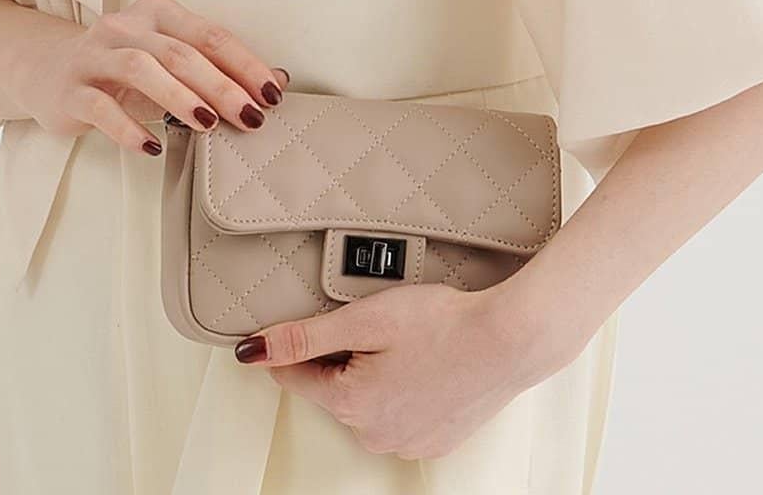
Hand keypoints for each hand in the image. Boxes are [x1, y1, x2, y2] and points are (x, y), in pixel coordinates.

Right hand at [8, 0, 289, 153]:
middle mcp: (125, 26)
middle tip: (250, 116)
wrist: (49, 71)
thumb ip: (216, 69)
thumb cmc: (124, 70)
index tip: (272, 94)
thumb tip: (276, 82)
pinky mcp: (71, 90)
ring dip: (179, 97)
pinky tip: (152, 147)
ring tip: (208, 124)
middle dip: (220, 85)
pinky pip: (101, 107)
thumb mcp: (169, 62)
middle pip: (180, 52)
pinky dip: (129, 128)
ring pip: (141, 69)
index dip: (244, 63)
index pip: (210, 35)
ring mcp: (95, 56)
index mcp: (157, 12)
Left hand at [236, 280, 558, 460]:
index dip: (303, 342)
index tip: (323, 320)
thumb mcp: (365, 318)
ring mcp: (405, 443)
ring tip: (409, 342)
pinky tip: (426, 364)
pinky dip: (403, 390)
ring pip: (366, 403)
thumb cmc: (442, 323)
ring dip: (373, 374)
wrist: (510, 341)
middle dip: (344, 356)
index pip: (295, 375)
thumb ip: (305, 337)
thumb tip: (253, 351)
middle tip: (381, 325)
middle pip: (333, 389)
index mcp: (350, 404)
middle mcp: (373, 436)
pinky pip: (398, 415)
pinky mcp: (433, 441)